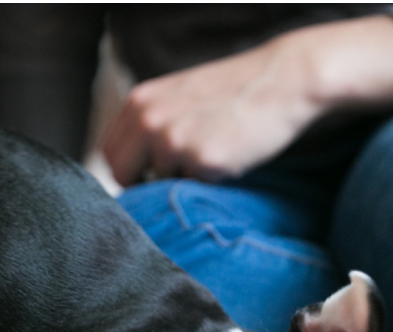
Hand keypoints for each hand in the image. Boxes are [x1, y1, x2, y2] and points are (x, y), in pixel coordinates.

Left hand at [102, 15, 392, 186]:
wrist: (283, 81)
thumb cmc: (234, 93)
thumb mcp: (179, 97)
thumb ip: (151, 124)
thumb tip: (132, 169)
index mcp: (140, 102)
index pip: (109, 153)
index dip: (127, 171)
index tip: (147, 178)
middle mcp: (148, 120)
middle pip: (122, 176)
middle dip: (142, 186)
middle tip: (173, 183)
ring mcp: (173, 141)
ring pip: (161, 185)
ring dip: (184, 180)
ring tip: (215, 155)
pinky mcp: (201, 161)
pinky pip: (195, 189)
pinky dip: (210, 182)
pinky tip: (231, 157)